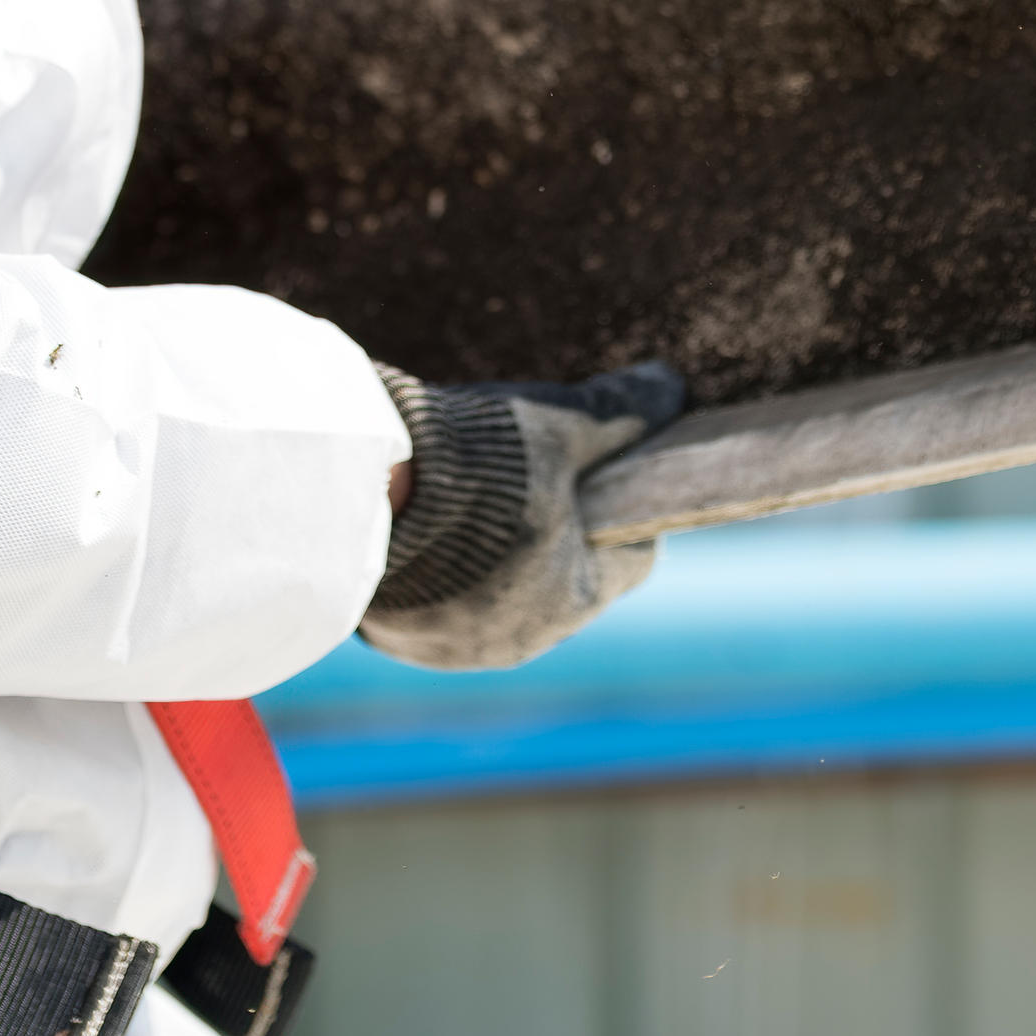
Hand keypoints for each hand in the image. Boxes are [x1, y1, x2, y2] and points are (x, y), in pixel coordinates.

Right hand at [360, 360, 690, 672]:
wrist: (363, 497)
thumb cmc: (481, 465)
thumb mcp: (563, 424)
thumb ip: (624, 409)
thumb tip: (672, 388)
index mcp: (575, 597)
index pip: (632, 556)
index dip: (621, 507)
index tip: (601, 471)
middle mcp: (522, 639)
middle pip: (564, 579)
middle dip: (557, 532)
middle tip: (533, 475)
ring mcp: (457, 648)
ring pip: (501, 597)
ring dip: (497, 558)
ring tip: (472, 498)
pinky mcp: (403, 641)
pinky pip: (440, 607)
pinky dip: (443, 575)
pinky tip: (427, 527)